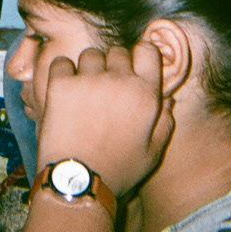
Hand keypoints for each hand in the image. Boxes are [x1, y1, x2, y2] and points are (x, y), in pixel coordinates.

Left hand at [35, 44, 172, 198]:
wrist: (78, 181)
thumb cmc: (118, 170)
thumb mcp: (153, 152)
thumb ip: (165, 122)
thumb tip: (168, 100)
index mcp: (145, 94)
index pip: (147, 50)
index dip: (139, 56)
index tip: (132, 67)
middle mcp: (119, 80)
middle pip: (117, 51)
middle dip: (112, 66)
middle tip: (105, 88)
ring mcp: (89, 79)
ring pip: (90, 55)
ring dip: (88, 69)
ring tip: (84, 92)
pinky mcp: (61, 84)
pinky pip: (62, 62)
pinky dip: (62, 72)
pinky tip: (64, 90)